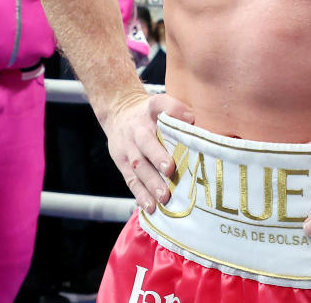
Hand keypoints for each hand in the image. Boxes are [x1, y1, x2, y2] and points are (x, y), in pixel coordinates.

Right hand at [101, 91, 194, 213]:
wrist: (118, 113)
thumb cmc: (148, 113)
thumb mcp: (160, 103)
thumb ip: (177, 108)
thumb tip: (193, 120)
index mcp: (150, 110)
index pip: (160, 104)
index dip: (174, 110)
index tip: (189, 119)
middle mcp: (137, 129)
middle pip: (146, 142)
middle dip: (157, 157)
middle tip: (170, 170)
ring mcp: (128, 148)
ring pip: (138, 166)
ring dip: (151, 182)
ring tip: (164, 197)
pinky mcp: (123, 164)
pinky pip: (131, 180)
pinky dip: (140, 194)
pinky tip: (150, 207)